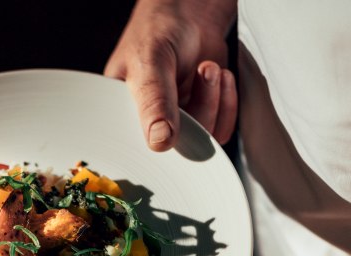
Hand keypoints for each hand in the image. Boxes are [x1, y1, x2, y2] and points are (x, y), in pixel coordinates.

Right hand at [105, 0, 237, 150]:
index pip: (138, 146)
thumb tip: (160, 141)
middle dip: (198, 110)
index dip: (161, 139)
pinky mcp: (202, 114)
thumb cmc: (158, 29)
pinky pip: (221, 129)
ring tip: (208, 69)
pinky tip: (220, 77)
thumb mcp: (150, 61)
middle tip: (202, 74)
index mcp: (123, 111)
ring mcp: (179, 119)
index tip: (179, 117)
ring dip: (214, 102)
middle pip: (178, 146)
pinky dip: (227, 104)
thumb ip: (154, 101)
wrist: (190, 12)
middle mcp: (151, 120)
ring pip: (202, 140)